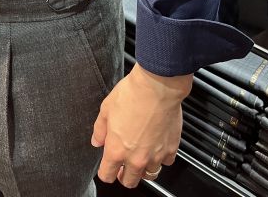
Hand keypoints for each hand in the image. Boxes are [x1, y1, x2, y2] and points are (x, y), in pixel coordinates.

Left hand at [91, 62, 192, 188]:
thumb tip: (97, 141)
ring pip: (149, 175)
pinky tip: (157, 145)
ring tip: (141, 156)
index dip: (105, 172)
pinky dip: (161, 157)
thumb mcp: (106, 108)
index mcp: (116, 149)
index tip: (107, 167)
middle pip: (129, 181)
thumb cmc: (132, 93)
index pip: (107, 175)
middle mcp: (136, 158)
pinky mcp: (171, 149)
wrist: (157, 86)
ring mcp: (155, 156)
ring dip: (144, 168)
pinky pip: (165, 162)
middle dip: (124, 175)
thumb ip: (100, 129)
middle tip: (123, 165)